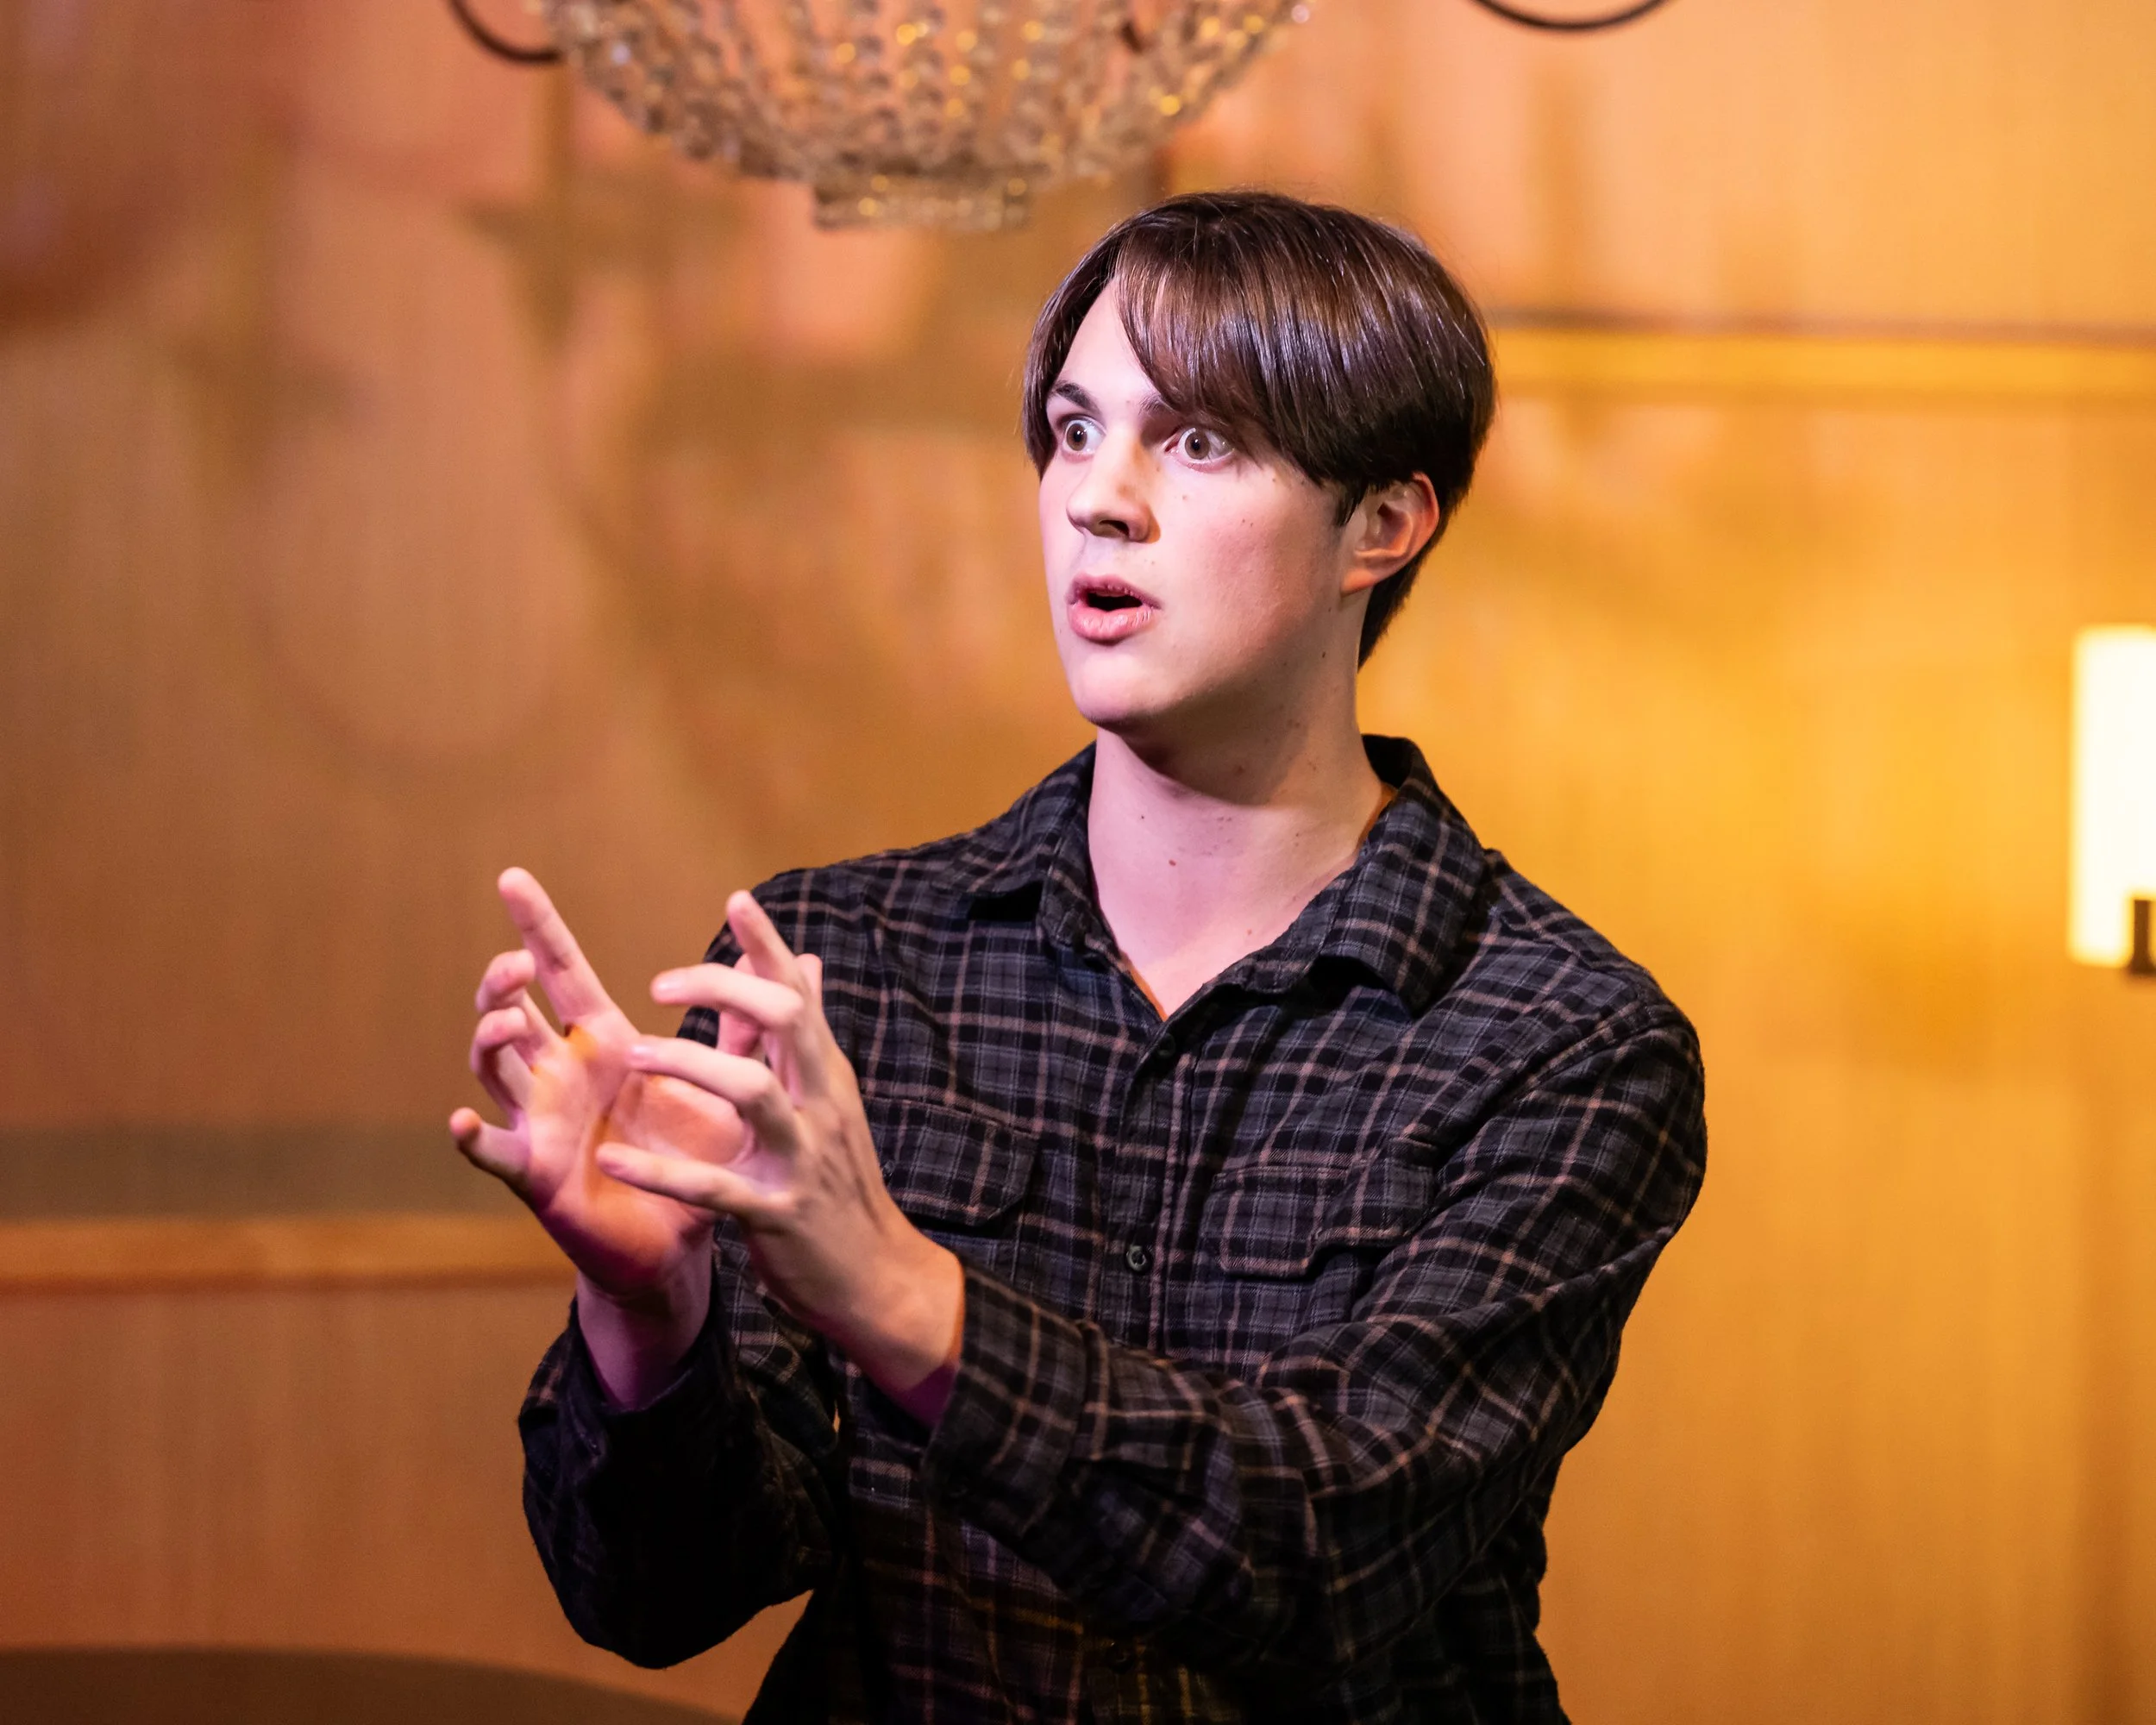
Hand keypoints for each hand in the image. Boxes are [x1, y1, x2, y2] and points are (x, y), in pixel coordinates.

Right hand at [449, 869, 746, 1399]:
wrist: (683, 1244)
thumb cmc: (696, 1159)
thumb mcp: (727, 1086)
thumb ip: (753, 1027)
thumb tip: (797, 960)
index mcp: (602, 1043)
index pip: (564, 970)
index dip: (539, 924)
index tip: (513, 875)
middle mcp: (560, 1074)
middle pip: (510, 1008)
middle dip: (502, 979)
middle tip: (517, 963)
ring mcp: (539, 1120)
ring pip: (492, 1068)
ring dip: (489, 1041)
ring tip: (507, 1022)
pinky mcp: (535, 1173)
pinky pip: (492, 1152)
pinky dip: (473, 1137)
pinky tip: (464, 1120)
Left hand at [594, 890, 965, 1424]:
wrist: (873, 1277)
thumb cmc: (838, 1182)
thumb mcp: (828, 1102)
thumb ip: (806, 1034)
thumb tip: (807, 959)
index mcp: (825, 1075)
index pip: (799, 994)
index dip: (769, 945)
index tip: (736, 897)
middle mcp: (820, 1105)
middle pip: (785, 1022)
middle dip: (723, 991)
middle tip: (659, 985)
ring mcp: (801, 1159)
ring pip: (753, 1093)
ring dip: (690, 1065)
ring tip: (632, 1054)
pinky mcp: (775, 1215)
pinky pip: (715, 1186)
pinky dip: (662, 1172)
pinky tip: (614, 1158)